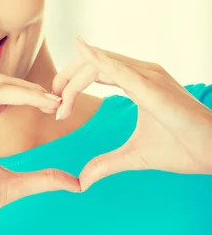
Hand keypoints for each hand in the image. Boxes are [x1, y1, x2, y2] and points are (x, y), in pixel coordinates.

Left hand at [51, 36, 211, 191]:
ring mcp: (148, 75)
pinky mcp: (152, 87)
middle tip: (52, 104)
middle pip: (92, 61)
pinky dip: (98, 60)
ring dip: (73, 80)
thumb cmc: (182, 148)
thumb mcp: (135, 156)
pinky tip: (82, 54)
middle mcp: (141, 71)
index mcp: (137, 81)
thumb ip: (107, 163)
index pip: (96, 70)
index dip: (72, 84)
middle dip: (66, 78)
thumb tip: (83, 180)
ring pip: (99, 63)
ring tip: (59, 102)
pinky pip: (119, 68)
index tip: (58, 110)